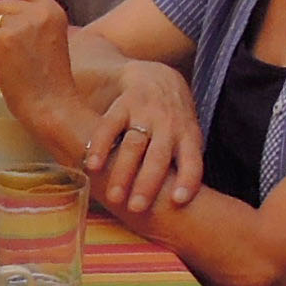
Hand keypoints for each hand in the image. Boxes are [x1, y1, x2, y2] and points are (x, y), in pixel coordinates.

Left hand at [0, 0, 74, 101]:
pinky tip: (7, 69)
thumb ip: (32, 19)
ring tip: (13, 61)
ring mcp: (18, 26)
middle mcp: (36, 13)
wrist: (52, 105)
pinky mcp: (2, 41)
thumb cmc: (50, 80)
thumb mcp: (51, 37)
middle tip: (11, 51)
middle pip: (2, 6)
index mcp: (52, 11)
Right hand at [84, 63, 202, 215]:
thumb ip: (185, 163)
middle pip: (158, 157)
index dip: (187, 180)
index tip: (178, 201)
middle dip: (147, 184)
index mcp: (187, 136)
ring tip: (113, 197)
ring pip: (133, 145)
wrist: (157, 76)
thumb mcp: (187, 136)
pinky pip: (109, 126)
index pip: (192, 161)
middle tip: (136, 209)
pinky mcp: (123, 105)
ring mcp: (145, 113)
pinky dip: (100, 146)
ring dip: (123, 172)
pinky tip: (92, 166)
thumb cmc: (173, 119)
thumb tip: (181, 205)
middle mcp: (168, 125)